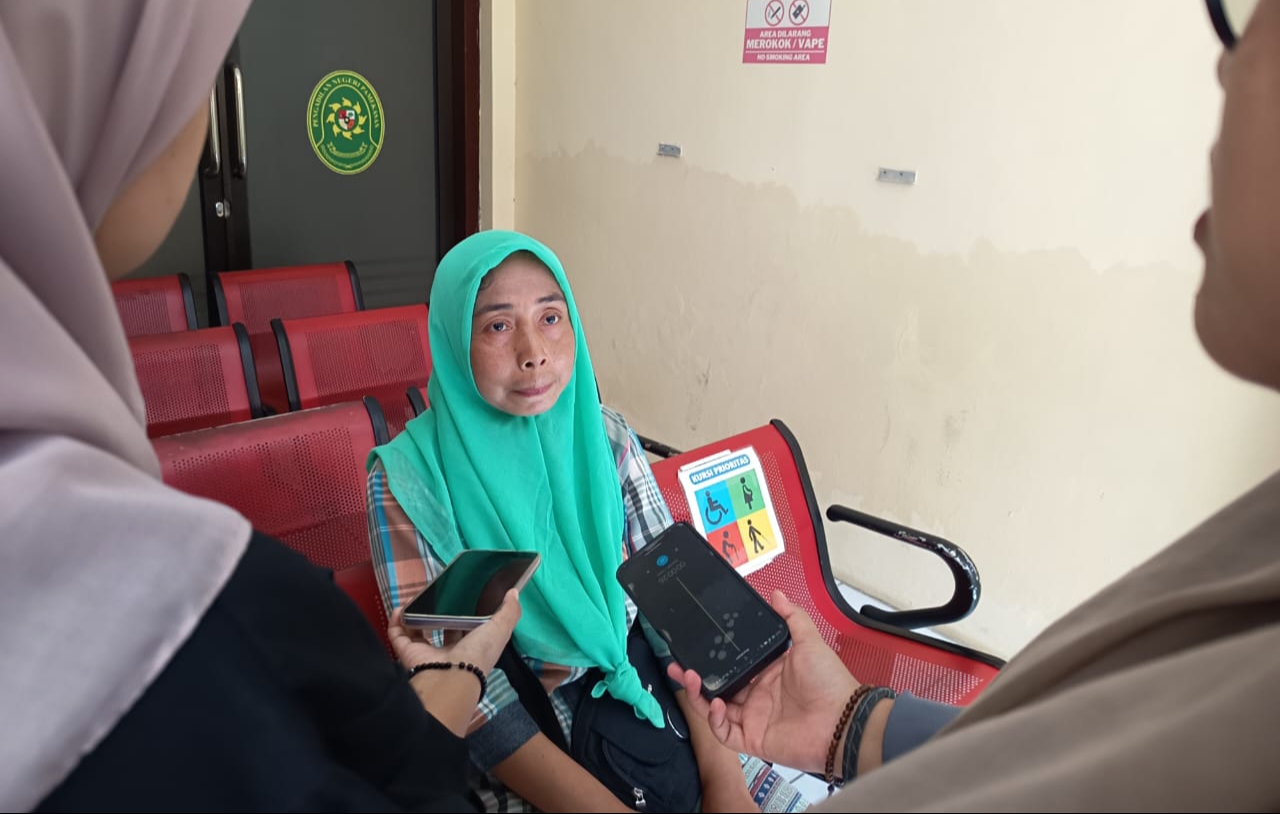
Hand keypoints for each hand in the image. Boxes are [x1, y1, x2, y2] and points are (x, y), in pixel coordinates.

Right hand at [388, 588, 521, 675]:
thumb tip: (514, 592)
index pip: (469, 628)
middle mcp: (450, 651)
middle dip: (440, 612)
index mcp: (472, 647)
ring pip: (419, 630)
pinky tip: (401, 607)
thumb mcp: (500, 630)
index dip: (467, 612)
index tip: (464, 594)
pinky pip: (399, 635)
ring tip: (417, 598)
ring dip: (416, 614)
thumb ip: (509, 612)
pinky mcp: (408, 653)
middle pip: (443, 628)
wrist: (450, 676)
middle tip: (438, 593)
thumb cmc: (478, 653)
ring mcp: (427, 653)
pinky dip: (397, 621)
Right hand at [667, 590, 859, 772]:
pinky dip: (714, 719)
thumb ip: (791, 618)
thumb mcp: (809, 642)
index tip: (695, 646)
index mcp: (767, 674)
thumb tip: (777, 594)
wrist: (843, 721)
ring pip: (714, 708)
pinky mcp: (753, 739)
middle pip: (716, 687)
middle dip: (694, 678)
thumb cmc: (830, 683)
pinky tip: (715, 703)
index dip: (712, 658)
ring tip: (688, 677)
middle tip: (677, 664)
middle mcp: (757, 696)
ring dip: (698, 694)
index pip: (732, 665)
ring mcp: (753, 719)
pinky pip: (724, 732)